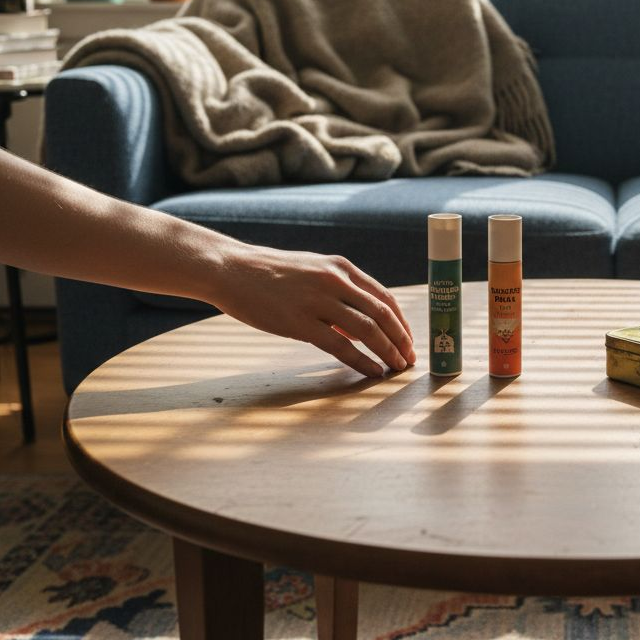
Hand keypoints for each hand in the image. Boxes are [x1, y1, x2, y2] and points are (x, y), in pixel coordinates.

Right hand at [206, 246, 415, 377]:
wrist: (230, 269)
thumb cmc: (270, 274)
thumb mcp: (312, 272)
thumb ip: (338, 294)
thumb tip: (360, 327)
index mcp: (341, 268)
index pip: (384, 297)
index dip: (402, 322)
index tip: (409, 340)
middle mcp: (335, 281)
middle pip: (382, 314)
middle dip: (401, 340)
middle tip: (409, 359)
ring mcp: (318, 300)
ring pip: (367, 330)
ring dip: (387, 351)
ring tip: (395, 367)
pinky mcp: (300, 321)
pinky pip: (341, 346)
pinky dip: (362, 361)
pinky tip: (371, 371)